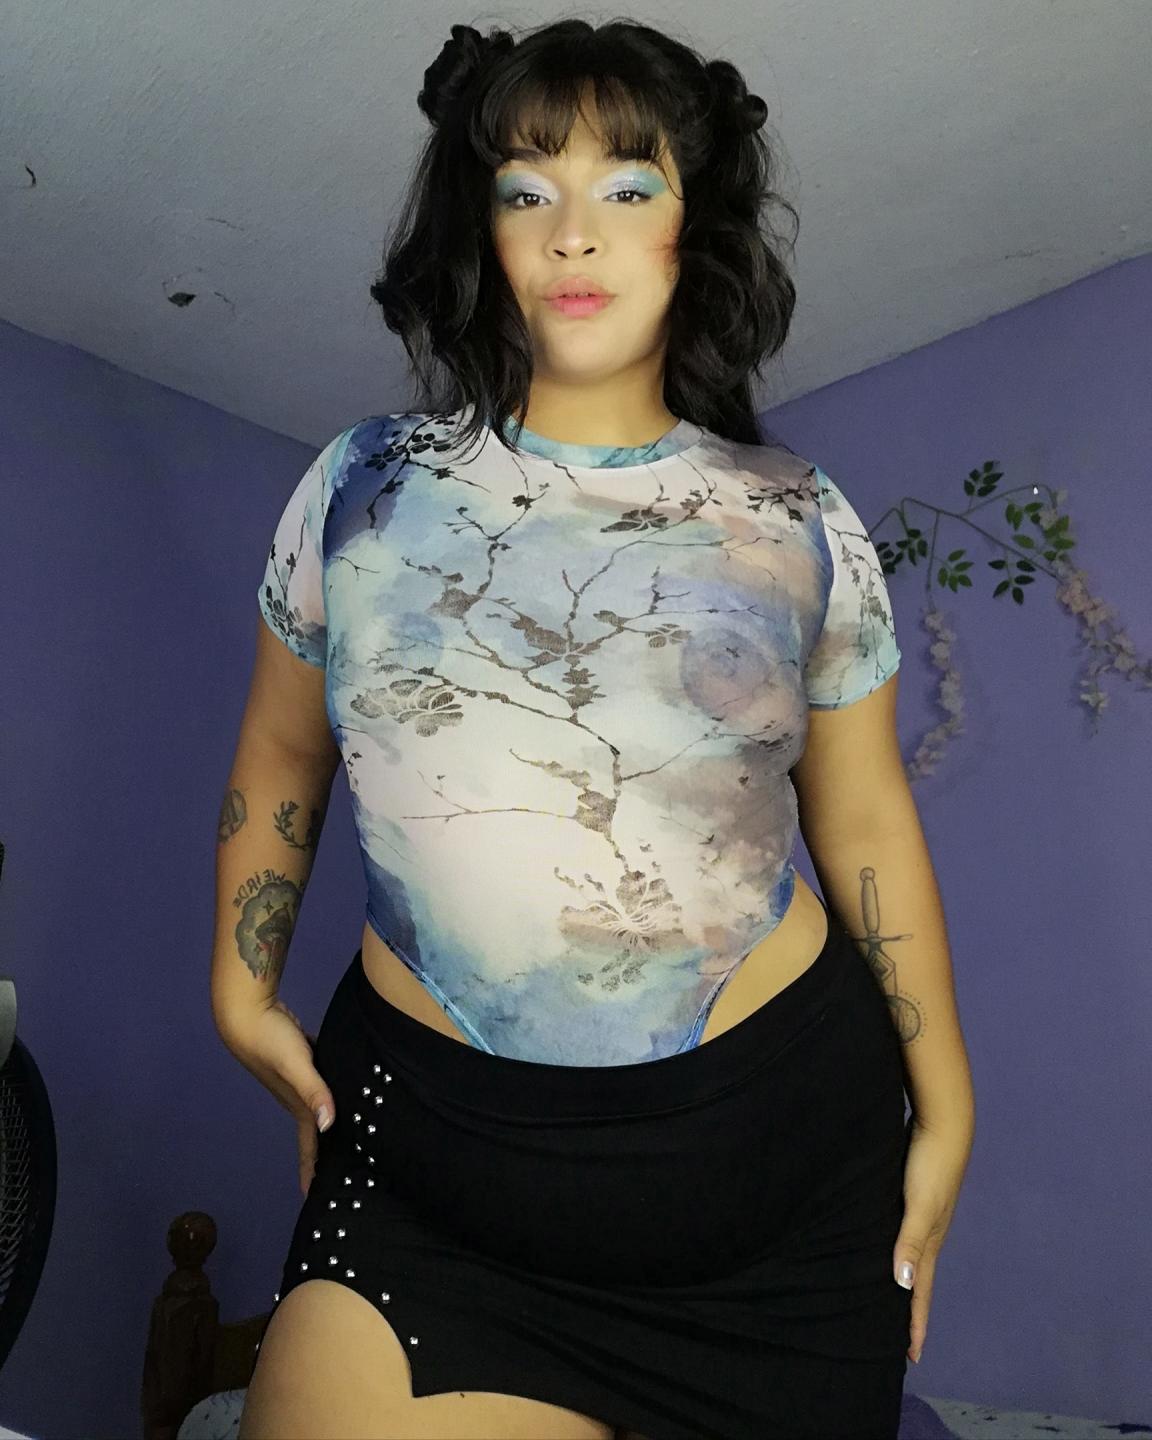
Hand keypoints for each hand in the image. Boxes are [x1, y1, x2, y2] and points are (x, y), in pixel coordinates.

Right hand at [218, 999, 335, 1196]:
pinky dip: (329, 1092)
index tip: (315, 1197)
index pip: (310, 1144)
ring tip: (343, 1134)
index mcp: (297, 1103)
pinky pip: (320, 1081)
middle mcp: (297, 1095)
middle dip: (323, 1152)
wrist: (245, 1012)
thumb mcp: (295, 1064)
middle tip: (340, 1171)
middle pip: (315, 1129)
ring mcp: (296, 1076)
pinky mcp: (300, 1057)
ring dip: (326, 1121)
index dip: (313, 1169)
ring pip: (318, 1105)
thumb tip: (329, 1124)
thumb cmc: (269, 1039)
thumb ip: (314, 1091)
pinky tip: (341, 1089)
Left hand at [892, 1113, 974, 1364]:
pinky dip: (895, 1249)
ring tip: (889, 1300)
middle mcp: (927, 1231)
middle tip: (899, 1340)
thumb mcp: (920, 1204)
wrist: (944, 1120)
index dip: (915, 1324)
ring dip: (901, 1280)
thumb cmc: (930, 1162)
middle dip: (909, 1310)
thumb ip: (910, 1241)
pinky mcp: (913, 1193)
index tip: (911, 1357)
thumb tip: (904, 1285)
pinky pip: (901, 1232)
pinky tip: (881, 1246)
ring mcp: (922, 1212)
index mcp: (930, 1240)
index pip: (920, 1292)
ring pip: (908, 1255)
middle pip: (916, 1280)